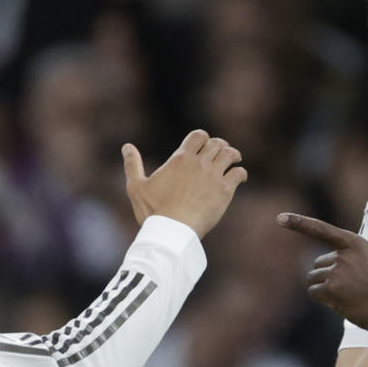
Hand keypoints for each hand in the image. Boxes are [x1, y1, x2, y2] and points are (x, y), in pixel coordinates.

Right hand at [122, 130, 246, 237]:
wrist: (171, 231)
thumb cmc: (153, 211)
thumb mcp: (136, 186)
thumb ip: (132, 165)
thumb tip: (126, 147)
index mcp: (180, 158)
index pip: (198, 135)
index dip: (203, 138)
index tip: (204, 145)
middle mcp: (199, 163)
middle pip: (217, 143)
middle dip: (219, 146)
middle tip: (221, 153)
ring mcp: (213, 176)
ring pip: (230, 154)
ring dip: (233, 155)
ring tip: (235, 160)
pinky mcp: (224, 191)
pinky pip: (238, 174)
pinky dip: (240, 173)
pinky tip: (239, 178)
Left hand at [278, 213, 367, 331]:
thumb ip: (351, 257)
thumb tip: (323, 265)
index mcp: (355, 243)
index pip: (322, 230)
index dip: (299, 223)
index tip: (280, 218)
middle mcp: (344, 253)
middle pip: (318, 263)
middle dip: (326, 277)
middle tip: (347, 289)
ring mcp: (337, 270)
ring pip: (314, 279)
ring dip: (324, 289)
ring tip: (346, 297)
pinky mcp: (331, 288)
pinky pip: (314, 291)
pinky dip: (321, 299)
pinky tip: (339, 303)